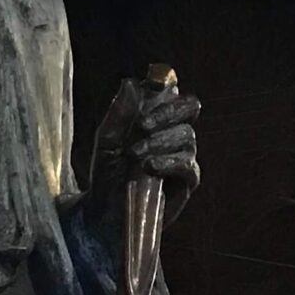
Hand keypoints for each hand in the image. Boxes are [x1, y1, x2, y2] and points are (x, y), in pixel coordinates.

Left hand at [90, 73, 201, 230]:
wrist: (104, 211)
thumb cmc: (107, 172)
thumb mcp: (106, 140)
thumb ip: (119, 113)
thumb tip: (132, 83)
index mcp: (157, 117)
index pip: (173, 92)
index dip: (166, 85)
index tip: (152, 86)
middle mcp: (174, 132)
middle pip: (189, 107)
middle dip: (167, 112)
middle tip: (142, 124)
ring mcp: (184, 155)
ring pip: (187, 136)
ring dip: (159, 142)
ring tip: (134, 155)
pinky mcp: (188, 181)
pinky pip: (188, 164)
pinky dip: (169, 162)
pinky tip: (149, 167)